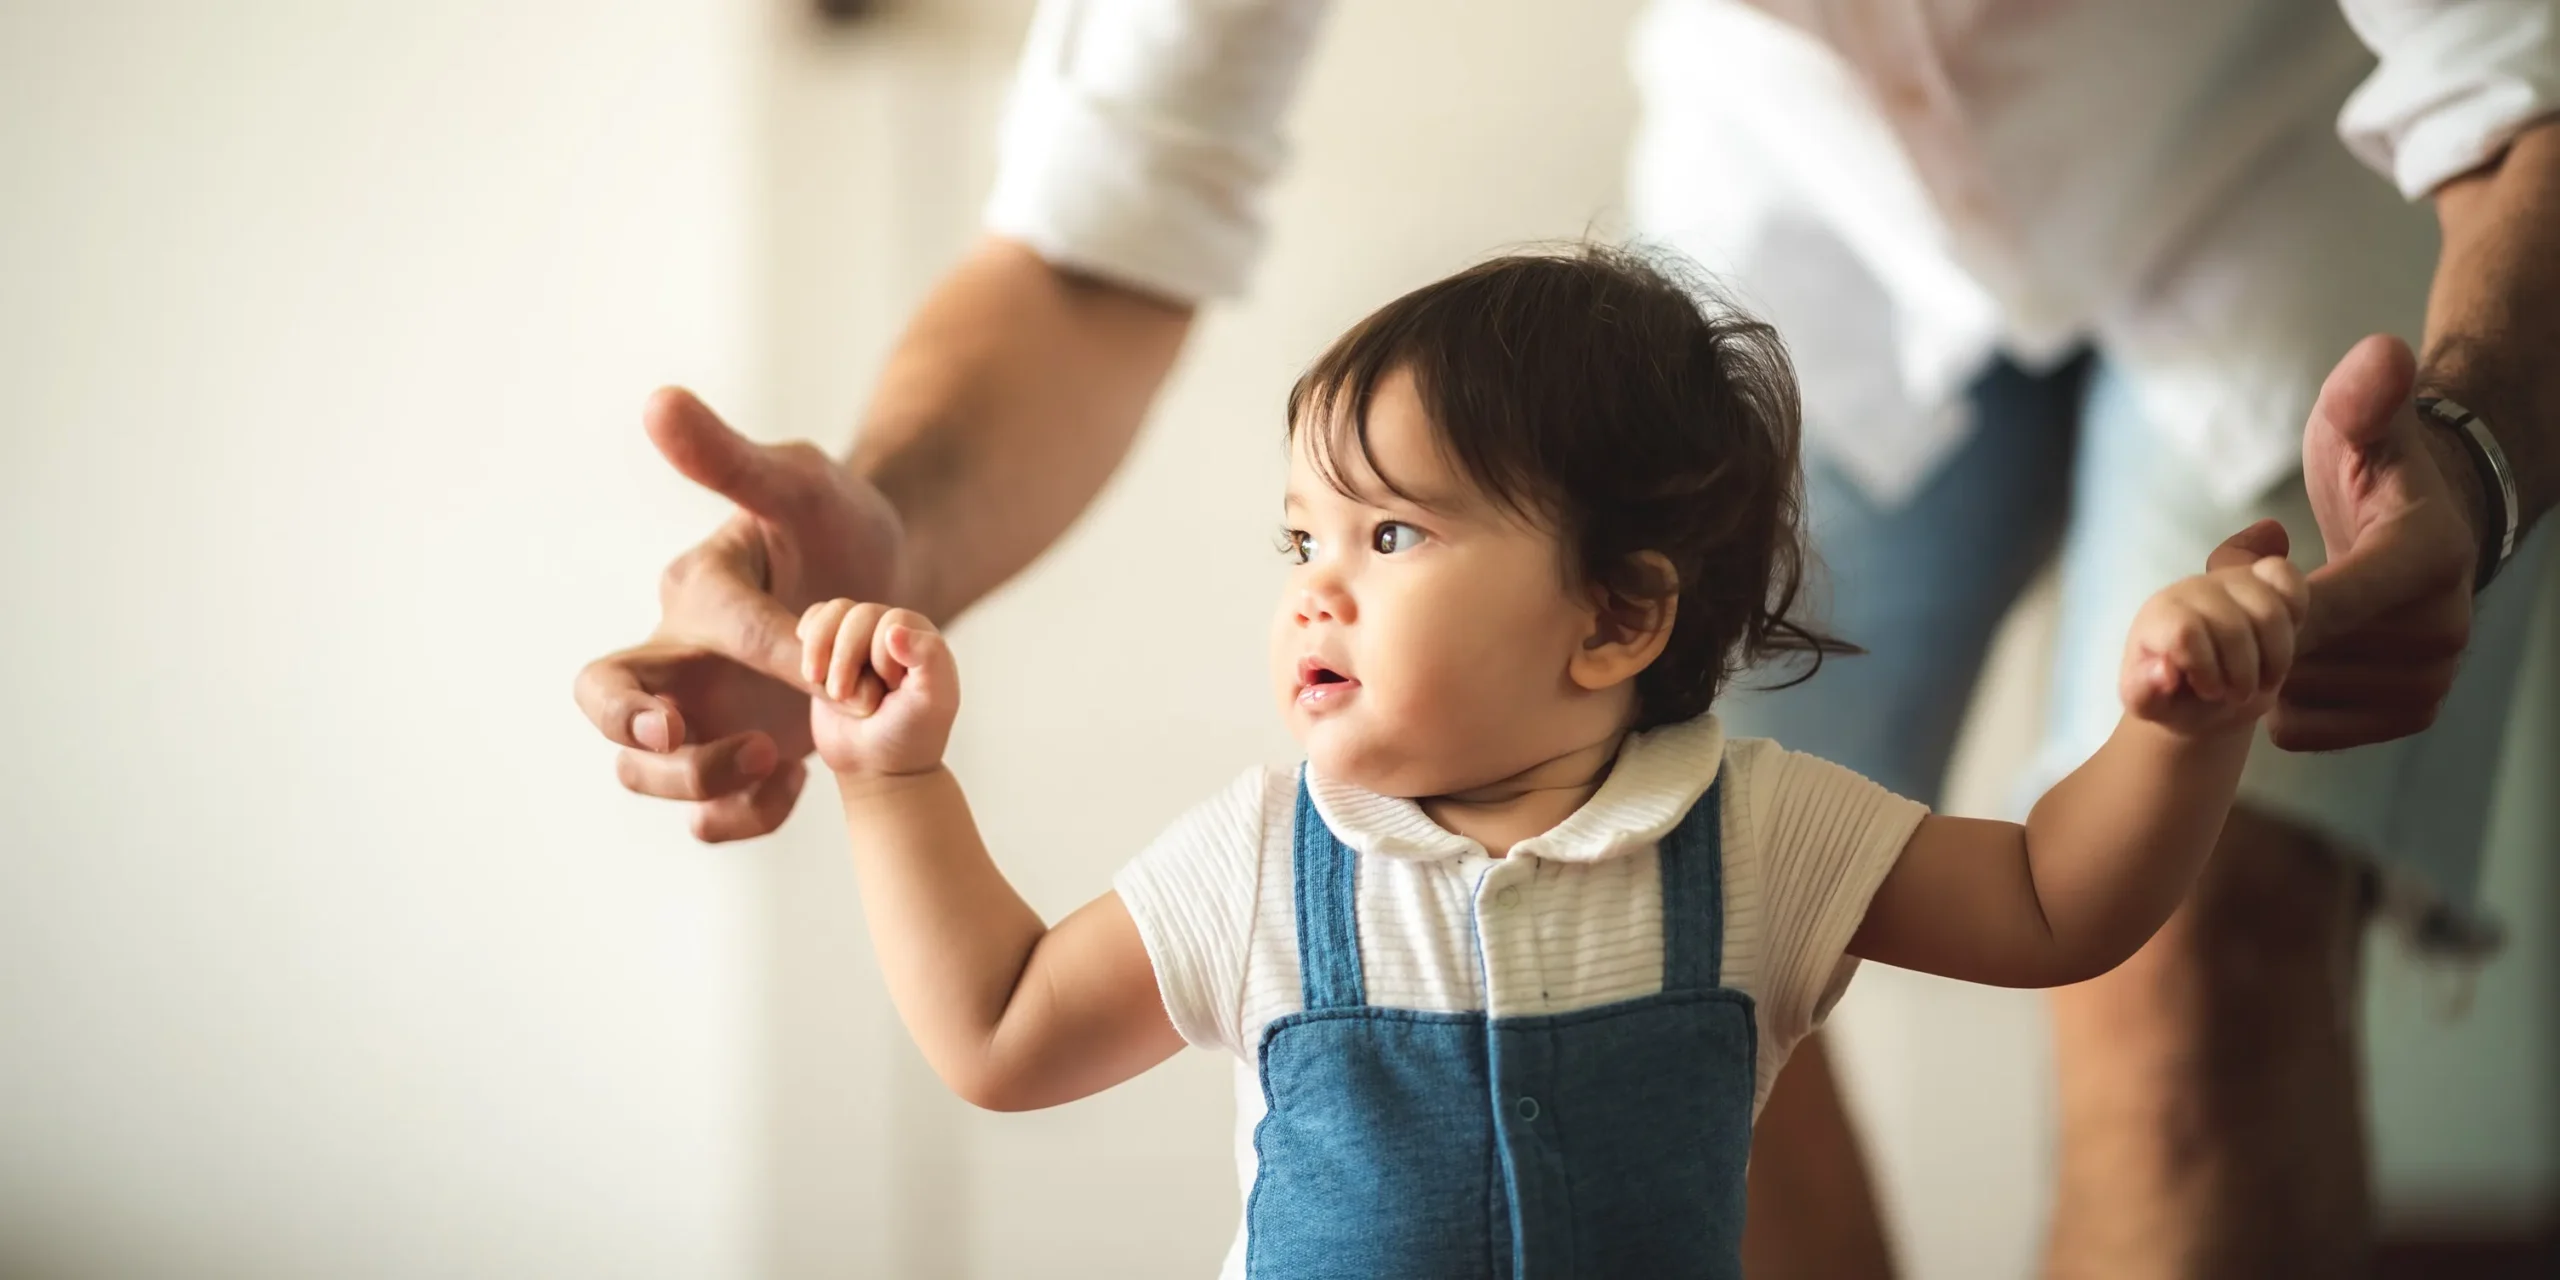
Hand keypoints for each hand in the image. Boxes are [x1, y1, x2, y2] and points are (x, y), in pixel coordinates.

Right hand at [573, 388, 908, 841]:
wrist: (885, 585)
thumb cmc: (840, 525)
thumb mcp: (802, 483)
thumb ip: (733, 459)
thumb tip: (657, 401)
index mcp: (698, 588)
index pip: (708, 620)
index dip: (763, 644)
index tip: (828, 660)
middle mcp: (680, 655)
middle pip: (612, 706)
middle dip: (639, 733)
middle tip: (689, 737)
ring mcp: (703, 713)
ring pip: (644, 771)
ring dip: (698, 780)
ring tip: (776, 758)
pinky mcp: (733, 757)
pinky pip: (709, 811)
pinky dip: (742, 814)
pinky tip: (797, 784)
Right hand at [798, 601, 958, 777]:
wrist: (874, 765)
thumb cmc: (908, 734)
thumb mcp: (933, 702)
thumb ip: (929, 658)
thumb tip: (893, 628)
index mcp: (921, 637)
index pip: (892, 619)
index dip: (881, 655)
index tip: (889, 689)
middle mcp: (890, 631)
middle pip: (857, 614)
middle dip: (845, 658)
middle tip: (842, 695)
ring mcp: (857, 639)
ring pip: (831, 614)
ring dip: (820, 649)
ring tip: (820, 682)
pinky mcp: (828, 649)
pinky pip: (812, 622)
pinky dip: (808, 644)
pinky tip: (812, 671)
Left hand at [2121, 520, 2310, 736]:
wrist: (2204, 688)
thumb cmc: (2175, 696)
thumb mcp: (2151, 705)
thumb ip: (2144, 692)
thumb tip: (2163, 671)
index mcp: (2158, 618)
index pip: (2185, 632)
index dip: (2206, 669)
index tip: (2209, 689)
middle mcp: (2192, 590)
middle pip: (2234, 627)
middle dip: (2243, 674)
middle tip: (2237, 694)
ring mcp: (2230, 579)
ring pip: (2269, 610)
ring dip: (2275, 657)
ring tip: (2262, 679)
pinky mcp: (2263, 577)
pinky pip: (2287, 577)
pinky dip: (2296, 609)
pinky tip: (2284, 638)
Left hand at [2287, 335, 2480, 750]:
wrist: (2428, 527)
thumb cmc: (2378, 469)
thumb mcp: (2362, 426)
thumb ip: (2363, 397)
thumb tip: (2383, 354)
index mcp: (2428, 560)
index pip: (2324, 606)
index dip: (2263, 602)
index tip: (2248, 570)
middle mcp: (2442, 631)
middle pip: (2294, 658)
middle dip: (2256, 624)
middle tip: (2264, 581)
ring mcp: (2430, 682)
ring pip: (2291, 699)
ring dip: (2264, 662)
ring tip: (2287, 614)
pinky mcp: (2409, 716)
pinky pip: (2301, 730)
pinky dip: (2278, 701)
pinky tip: (2297, 655)